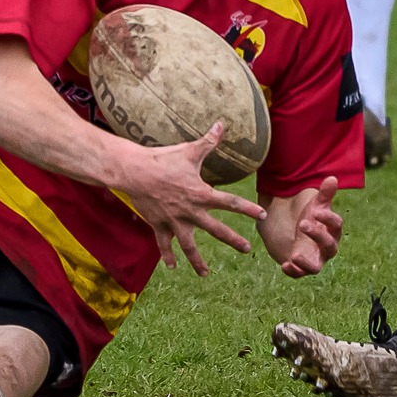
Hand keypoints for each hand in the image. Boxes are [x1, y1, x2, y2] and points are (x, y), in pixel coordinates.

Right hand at [114, 123, 267, 275]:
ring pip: (189, 245)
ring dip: (198, 261)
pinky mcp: (159, 225)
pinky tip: (173, 266)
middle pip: (216, 229)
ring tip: (206, 273)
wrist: (135, 172)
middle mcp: (190, 211)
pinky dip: (167, 255)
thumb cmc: (163, 160)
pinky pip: (164, 244)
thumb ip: (208, 141)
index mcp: (201, 194)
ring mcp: (174, 221)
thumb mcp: (189, 150)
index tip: (261, 215)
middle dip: (232, 240)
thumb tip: (222, 123)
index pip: (231, 203)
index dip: (248, 209)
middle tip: (246, 249)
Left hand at [275, 179, 343, 276]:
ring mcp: (315, 259)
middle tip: (302, 224)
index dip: (328, 219)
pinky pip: (300, 274)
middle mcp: (327, 247)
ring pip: (316, 267)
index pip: (336, 225)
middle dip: (317, 236)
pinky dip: (293, 271)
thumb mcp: (314, 204)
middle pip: (329, 245)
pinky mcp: (302, 267)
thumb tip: (332, 178)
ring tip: (295, 255)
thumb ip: (324, 194)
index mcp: (332, 229)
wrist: (292, 229)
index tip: (316, 211)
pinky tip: (284, 265)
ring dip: (306, 262)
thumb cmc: (309, 216)